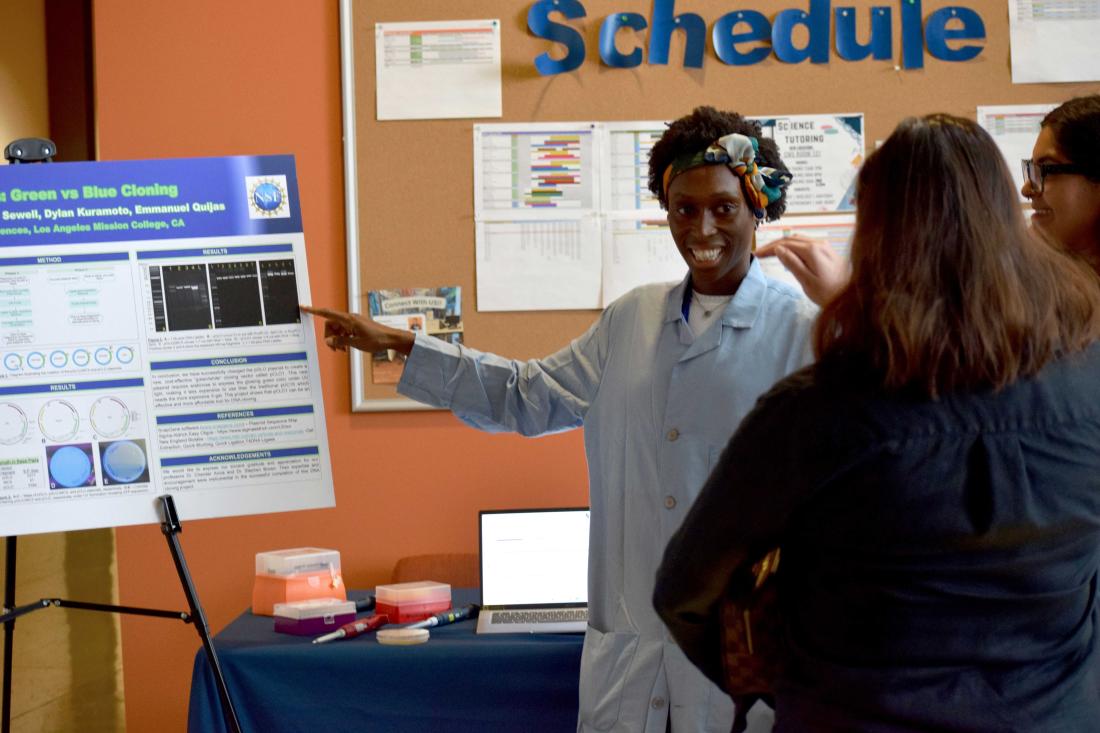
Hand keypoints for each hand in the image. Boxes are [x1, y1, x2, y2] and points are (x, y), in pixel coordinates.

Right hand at [299, 305, 414, 354]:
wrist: (391, 339)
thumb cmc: (376, 340)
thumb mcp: (356, 343)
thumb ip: (340, 341)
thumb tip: (329, 341)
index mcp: (348, 319)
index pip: (327, 314)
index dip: (314, 311)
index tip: (303, 307)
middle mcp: (349, 318)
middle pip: (330, 325)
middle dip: (329, 337)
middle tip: (336, 349)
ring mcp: (353, 322)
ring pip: (337, 329)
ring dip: (336, 340)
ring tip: (343, 350)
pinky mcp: (356, 326)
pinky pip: (344, 331)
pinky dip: (342, 339)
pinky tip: (346, 348)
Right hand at [756, 235, 849, 305]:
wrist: (851, 296)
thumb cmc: (828, 293)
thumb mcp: (806, 281)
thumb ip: (792, 263)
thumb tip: (778, 249)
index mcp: (812, 250)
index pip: (785, 244)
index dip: (769, 249)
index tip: (756, 254)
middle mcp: (819, 244)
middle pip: (791, 239)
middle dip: (775, 245)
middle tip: (761, 253)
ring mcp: (825, 246)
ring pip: (799, 240)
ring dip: (784, 244)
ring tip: (772, 253)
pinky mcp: (828, 252)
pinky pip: (807, 244)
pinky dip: (794, 247)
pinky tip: (790, 254)